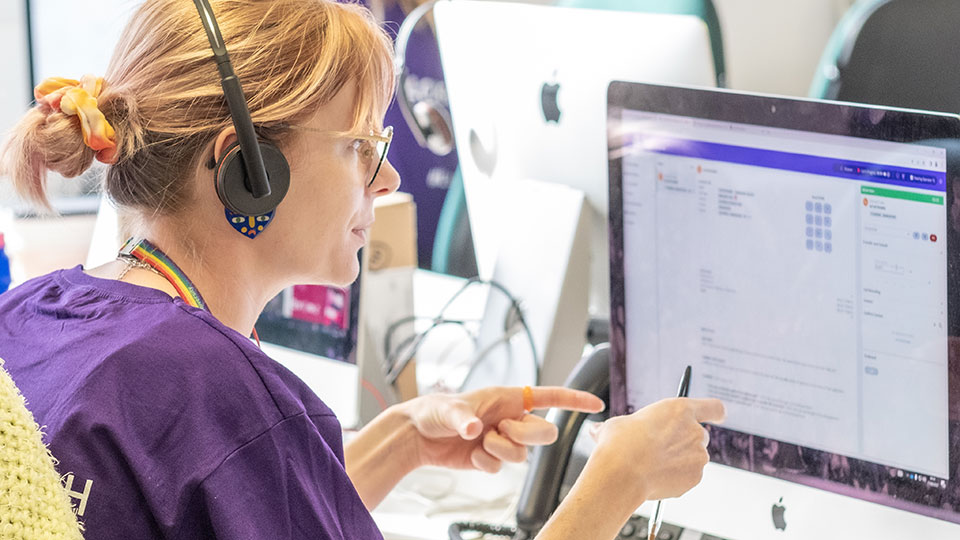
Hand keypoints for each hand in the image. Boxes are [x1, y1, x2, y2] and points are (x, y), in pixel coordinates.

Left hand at [401, 386, 603, 472]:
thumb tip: (474, 428)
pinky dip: (488, 464)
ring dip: (502, 451)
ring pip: (523, 454)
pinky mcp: (492, 457)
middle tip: (500, 430)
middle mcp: (510, 417)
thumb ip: (463, 417)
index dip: (574, 399)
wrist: (418, 436)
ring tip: (479, 442)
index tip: (595, 403)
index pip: (548, 396)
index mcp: (507, 397)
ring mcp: (502, 439)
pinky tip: (472, 455)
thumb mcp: (448, 409)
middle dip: (525, 435)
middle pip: (543, 432)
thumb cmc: (433, 411)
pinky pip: (503, 467)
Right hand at [587, 397, 725, 502]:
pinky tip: (655, 478)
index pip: (714, 407)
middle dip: (684, 442)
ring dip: (679, 461)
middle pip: (699, 435)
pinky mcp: (695, 477)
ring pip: (693, 457)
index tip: (718, 416)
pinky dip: (677, 478)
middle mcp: (694, 431)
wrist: (621, 473)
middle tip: (660, 449)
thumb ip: (620, 427)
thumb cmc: (619, 444)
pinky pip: (689, 476)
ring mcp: (698, 456)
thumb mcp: (615, 425)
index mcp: (679, 409)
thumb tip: (597, 431)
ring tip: (651, 466)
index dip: (715, 412)